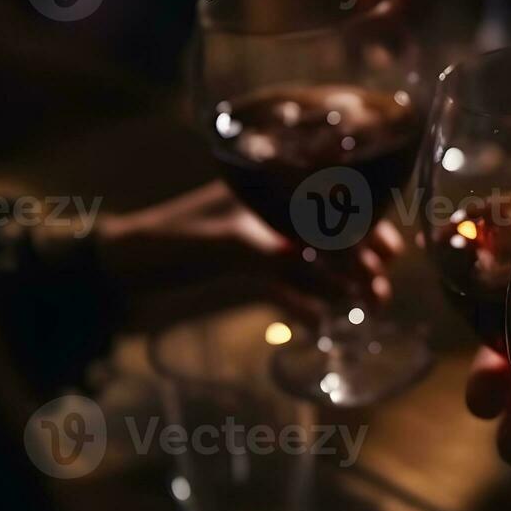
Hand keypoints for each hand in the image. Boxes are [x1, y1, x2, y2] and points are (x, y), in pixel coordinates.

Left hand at [94, 180, 403, 319]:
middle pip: (331, 231)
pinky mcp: (247, 270)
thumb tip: (337, 276)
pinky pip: (287, 286)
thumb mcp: (228, 243)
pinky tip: (317, 322)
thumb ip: (280, 256)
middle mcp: (272, 211)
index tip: (391, 248)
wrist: (118, 269)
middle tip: (385, 282)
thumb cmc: (169, 239)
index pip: (331, 197)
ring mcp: (261, 241)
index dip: (366, 221)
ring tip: (367, 305)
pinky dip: (304, 302)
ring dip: (341, 283)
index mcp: (269, 188)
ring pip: (315, 260)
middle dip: (362, 256)